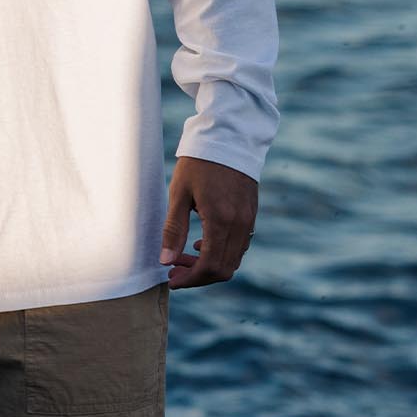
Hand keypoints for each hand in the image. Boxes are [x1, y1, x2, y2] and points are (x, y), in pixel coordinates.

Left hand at [159, 156, 257, 289]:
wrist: (227, 137)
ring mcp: (248, 220)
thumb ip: (173, 229)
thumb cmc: (198, 162)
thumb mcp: (179, 193)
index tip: (171, 280)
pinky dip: (222, 252)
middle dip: (198, 276)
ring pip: (233, 260)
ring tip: (184, 256)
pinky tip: (202, 242)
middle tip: (174, 269)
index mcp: (221, 220)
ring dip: (209, 265)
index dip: (190, 279)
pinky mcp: (251, 214)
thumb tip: (165, 261)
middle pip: (224, 269)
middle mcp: (240, 224)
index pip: (210, 266)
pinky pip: (239, 246)